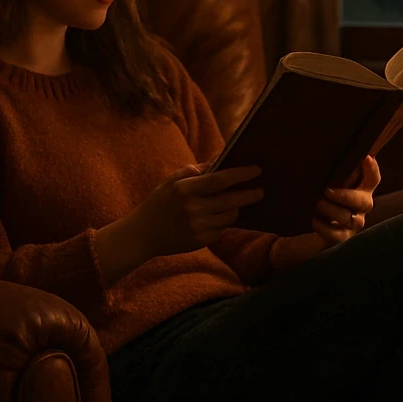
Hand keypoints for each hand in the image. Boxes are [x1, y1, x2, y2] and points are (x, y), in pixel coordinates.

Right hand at [124, 161, 263, 258]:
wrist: (142, 235)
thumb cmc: (159, 203)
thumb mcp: (171, 181)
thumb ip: (194, 170)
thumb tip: (219, 160)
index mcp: (185, 189)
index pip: (220, 179)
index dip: (241, 174)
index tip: (256, 170)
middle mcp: (193, 208)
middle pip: (231, 200)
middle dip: (249, 195)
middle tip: (260, 191)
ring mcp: (197, 227)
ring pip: (230, 216)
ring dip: (235, 209)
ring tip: (232, 204)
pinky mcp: (200, 241)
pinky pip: (222, 229)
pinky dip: (222, 223)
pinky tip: (215, 219)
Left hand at [310, 154, 381, 246]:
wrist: (306, 224)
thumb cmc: (320, 197)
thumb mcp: (327, 183)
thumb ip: (333, 173)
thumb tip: (326, 150)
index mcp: (360, 191)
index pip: (373, 179)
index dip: (372, 170)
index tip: (366, 158)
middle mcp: (360, 208)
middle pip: (364, 202)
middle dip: (346, 196)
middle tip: (327, 190)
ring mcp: (353, 225)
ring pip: (349, 218)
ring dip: (331, 210)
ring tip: (317, 203)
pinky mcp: (342, 239)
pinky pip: (336, 235)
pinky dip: (323, 227)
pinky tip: (313, 220)